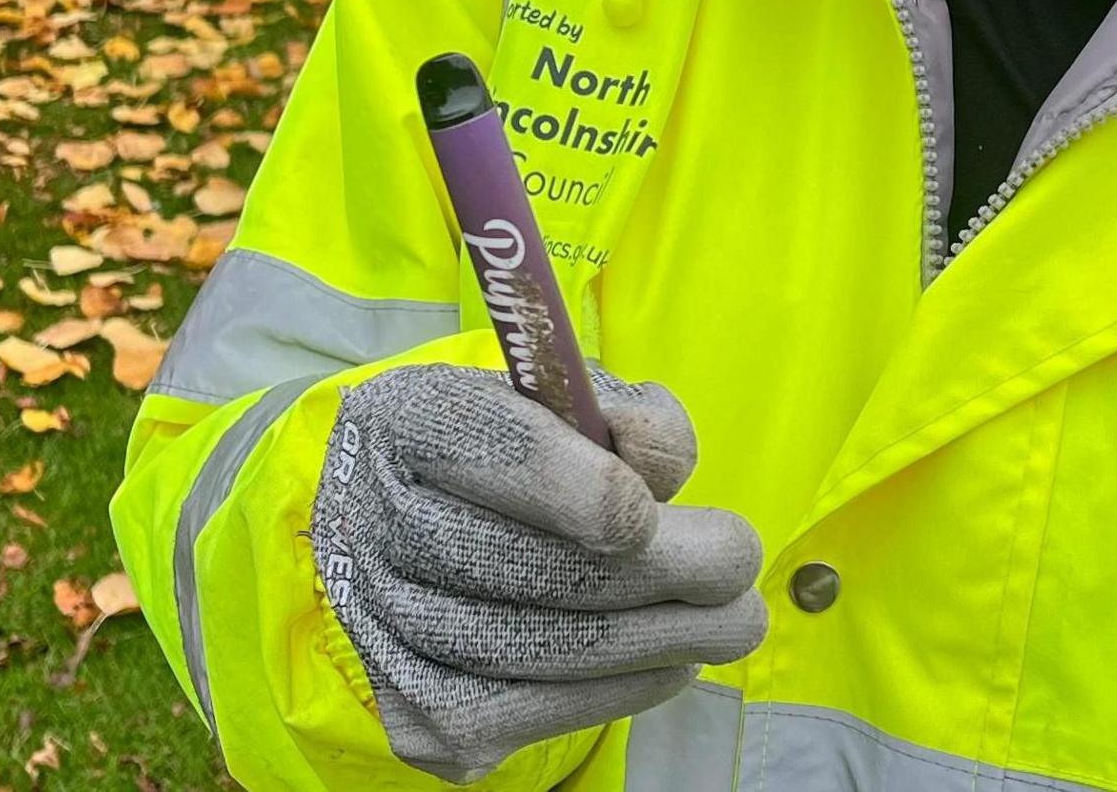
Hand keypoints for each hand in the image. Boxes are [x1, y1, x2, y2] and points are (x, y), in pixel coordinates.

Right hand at [309, 361, 765, 782]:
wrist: (411, 542)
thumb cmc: (511, 455)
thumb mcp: (559, 401)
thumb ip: (620, 413)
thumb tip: (663, 468)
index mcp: (404, 422)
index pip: (494, 453)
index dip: (579, 489)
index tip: (653, 512)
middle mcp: (373, 527)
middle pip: (529, 567)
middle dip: (658, 573)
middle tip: (742, 568)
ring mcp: (389, 630)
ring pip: (543, 650)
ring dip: (659, 642)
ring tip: (733, 622)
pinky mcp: (421, 715)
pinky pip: (536, 714)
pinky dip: (620, 691)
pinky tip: (671, 663)